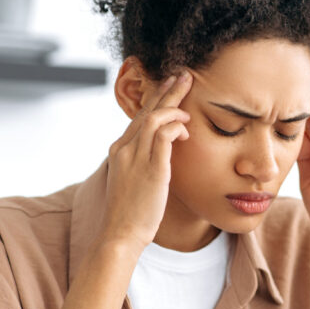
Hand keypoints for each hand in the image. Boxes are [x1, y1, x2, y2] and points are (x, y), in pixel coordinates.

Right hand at [99, 72, 192, 251]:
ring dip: (174, 104)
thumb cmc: (131, 213)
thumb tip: (162, 156)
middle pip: (147, 111)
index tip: (171, 88)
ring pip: (154, 118)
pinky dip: (176, 127)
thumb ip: (145, 164)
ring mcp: (135, 158)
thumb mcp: (135, 182)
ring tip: (189, 96)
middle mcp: (124, 149)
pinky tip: (187, 128)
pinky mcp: (151, 169)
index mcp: (120, 151)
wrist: (121, 234)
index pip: (140, 118)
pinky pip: (163, 136)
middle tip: (184, 75)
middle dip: (167, 91)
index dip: (157, 101)